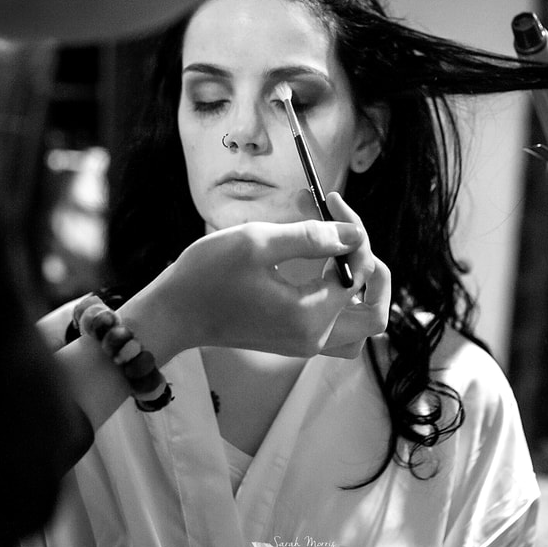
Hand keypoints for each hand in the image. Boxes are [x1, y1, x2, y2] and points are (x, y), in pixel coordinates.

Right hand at [117, 192, 388, 361]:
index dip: (353, 232)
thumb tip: (354, 234)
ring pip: (361, 330)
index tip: (333, 201)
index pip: (358, 272)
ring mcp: (304, 345)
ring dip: (365, 296)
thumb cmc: (206, 275)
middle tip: (355, 237)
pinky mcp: (293, 343)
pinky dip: (346, 307)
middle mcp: (313, 338)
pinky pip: (339, 334)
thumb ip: (311, 237)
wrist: (173, 313)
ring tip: (350, 260)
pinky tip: (328, 277)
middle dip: (374, 270)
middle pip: (374, 314)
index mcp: (309, 315)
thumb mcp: (257, 241)